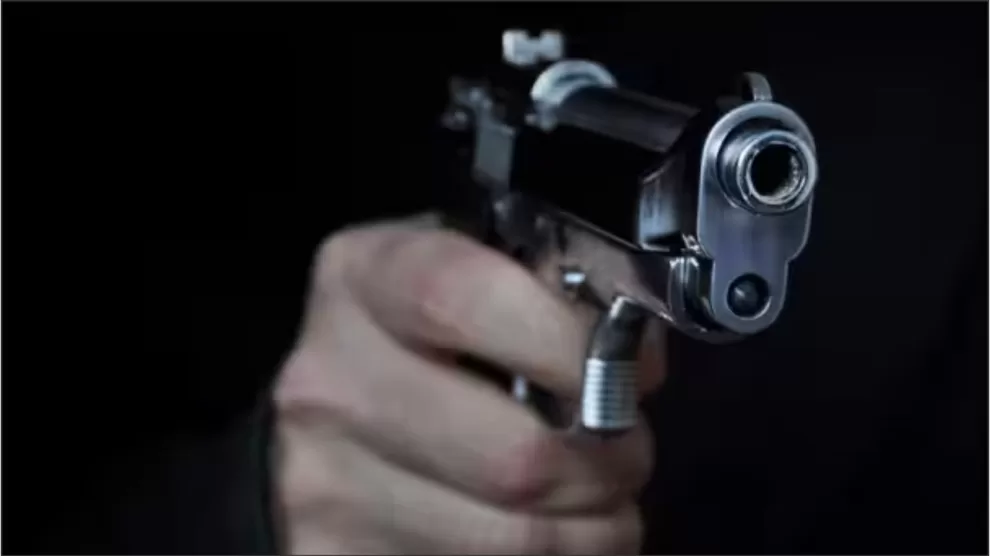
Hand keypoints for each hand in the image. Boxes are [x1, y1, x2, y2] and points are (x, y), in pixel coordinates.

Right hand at [272, 215, 666, 553]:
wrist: (320, 421)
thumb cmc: (421, 337)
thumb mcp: (471, 274)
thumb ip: (555, 288)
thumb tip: (638, 360)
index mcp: (362, 282)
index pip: (464, 302)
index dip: (568, 342)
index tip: (631, 371)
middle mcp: (328, 384)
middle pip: (514, 458)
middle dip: (609, 466)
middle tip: (626, 454)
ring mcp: (323, 487)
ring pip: (516, 542)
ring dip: (593, 530)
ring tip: (596, 501)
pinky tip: (544, 532)